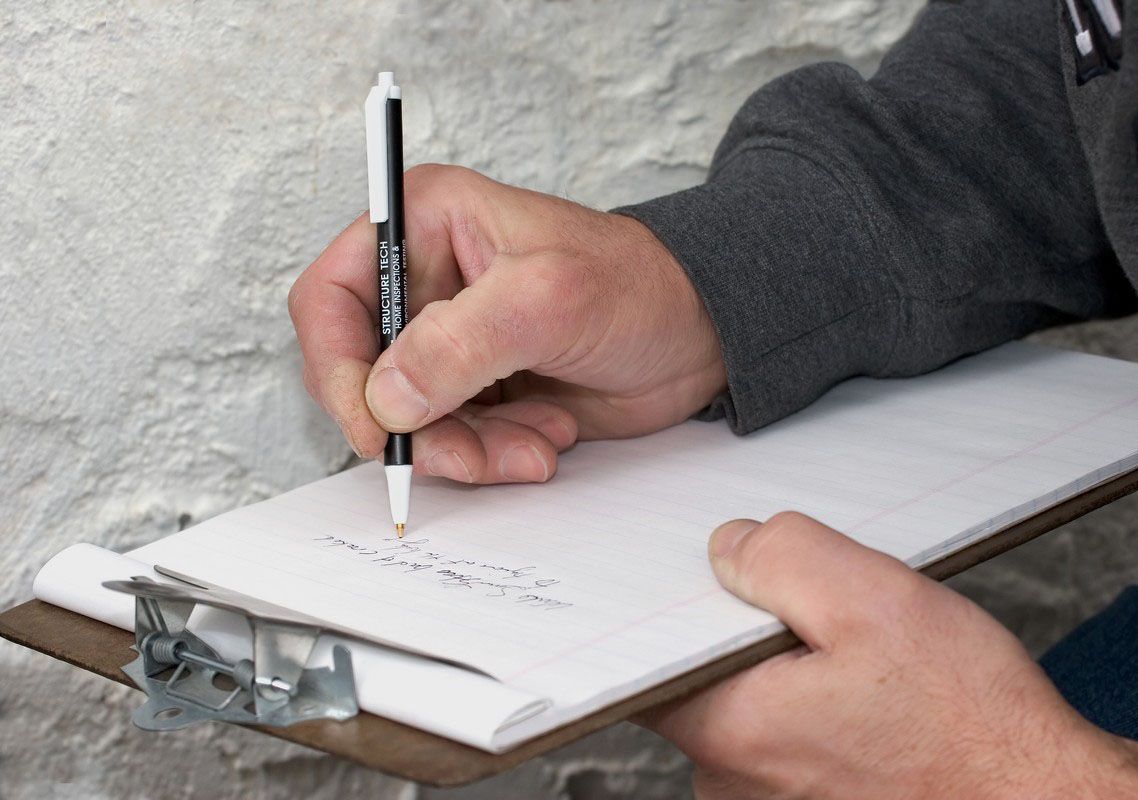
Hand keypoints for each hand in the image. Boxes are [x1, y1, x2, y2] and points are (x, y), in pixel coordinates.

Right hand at [289, 165, 724, 483]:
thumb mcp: (549, 301)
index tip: (377, 426)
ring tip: (536, 442)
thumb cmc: (638, 287)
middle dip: (417, 427)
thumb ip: (460, 345)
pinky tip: (546, 437)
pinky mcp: (475, 388)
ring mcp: (448, 340)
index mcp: (424, 224)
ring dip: (465, 449)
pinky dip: (490, 455)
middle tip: (469, 454)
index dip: (338, 368)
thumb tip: (385, 399)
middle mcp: (424, 281)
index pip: (331, 298)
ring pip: (407, 421)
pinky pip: (450, 441)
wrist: (698, 335)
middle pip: (363, 374)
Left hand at [642, 512, 1137, 799]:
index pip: (650, 658)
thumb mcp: (874, 601)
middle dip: (753, 635)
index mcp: (732, 730)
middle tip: (827, 620)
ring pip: (751, 708)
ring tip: (866, 666)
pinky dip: (817, 710)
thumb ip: (782, 557)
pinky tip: (875, 700)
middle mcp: (734, 784)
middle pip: (705, 678)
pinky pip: (788, 741)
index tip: (718, 584)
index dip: (680, 607)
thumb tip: (731, 548)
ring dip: (791, 673)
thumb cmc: (973, 729)